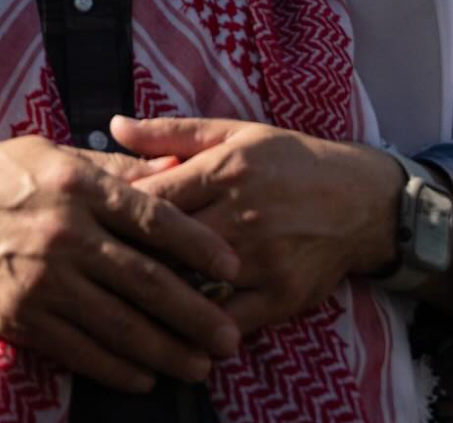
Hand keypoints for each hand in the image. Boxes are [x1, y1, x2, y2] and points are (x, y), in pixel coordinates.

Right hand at [0, 136, 241, 391]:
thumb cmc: (2, 174)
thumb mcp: (58, 155)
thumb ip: (118, 168)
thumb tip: (176, 169)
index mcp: (79, 187)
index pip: (154, 218)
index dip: (198, 246)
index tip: (232, 268)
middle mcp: (65, 234)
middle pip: (146, 280)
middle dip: (195, 313)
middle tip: (230, 337)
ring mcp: (43, 280)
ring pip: (119, 324)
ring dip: (165, 350)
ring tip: (200, 365)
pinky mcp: (21, 317)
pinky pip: (80, 349)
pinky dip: (117, 367)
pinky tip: (145, 375)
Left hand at [112, 115, 400, 336]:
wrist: (358, 199)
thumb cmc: (287, 159)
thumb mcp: (232, 133)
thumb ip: (169, 133)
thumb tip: (113, 124)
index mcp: (224, 170)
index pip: (152, 197)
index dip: (116, 213)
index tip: (94, 222)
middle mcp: (240, 215)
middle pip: (165, 246)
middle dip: (128, 256)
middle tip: (98, 264)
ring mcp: (260, 260)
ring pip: (191, 286)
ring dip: (157, 294)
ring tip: (124, 297)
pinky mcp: (279, 295)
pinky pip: (226, 320)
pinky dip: (197, 327)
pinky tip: (172, 328)